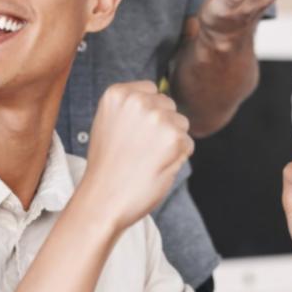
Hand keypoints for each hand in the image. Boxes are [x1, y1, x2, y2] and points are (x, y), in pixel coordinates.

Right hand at [74, 82, 193, 233]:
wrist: (103, 200)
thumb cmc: (107, 167)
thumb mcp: (108, 124)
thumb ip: (131, 108)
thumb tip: (159, 99)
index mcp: (118, 93)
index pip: (151, 90)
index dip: (147, 114)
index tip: (132, 134)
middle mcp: (137, 100)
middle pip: (168, 105)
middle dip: (161, 125)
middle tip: (139, 150)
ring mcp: (157, 118)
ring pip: (181, 124)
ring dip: (171, 141)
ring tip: (146, 159)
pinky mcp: (174, 138)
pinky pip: (188, 144)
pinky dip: (178, 157)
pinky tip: (156, 167)